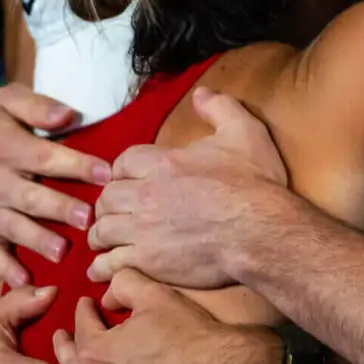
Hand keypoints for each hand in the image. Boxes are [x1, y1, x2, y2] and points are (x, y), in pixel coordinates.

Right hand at [0, 84, 108, 286]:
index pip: (43, 157)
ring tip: (62, 252)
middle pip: (31, 197)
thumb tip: (67, 114)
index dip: (75, 165)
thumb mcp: (2, 103)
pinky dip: (7, 270)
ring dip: (39, 241)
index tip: (106, 172)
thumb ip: (35, 106)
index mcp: (4, 148)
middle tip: (89, 218)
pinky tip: (26, 281)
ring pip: (15, 229)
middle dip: (60, 208)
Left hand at [86, 89, 290, 287]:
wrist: (261, 231)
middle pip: (106, 197)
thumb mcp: (244, 132)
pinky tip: (101, 269)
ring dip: (102, 234)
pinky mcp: (147, 260)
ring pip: (102, 229)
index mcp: (162, 162)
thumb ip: (219, 108)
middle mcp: (144, 193)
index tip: (127, 181)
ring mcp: (142, 229)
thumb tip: (201, 93)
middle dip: (108, 204)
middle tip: (114, 212)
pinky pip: (109, 262)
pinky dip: (102, 266)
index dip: (122, 172)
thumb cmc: (255, 184)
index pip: (122, 162)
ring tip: (105, 240)